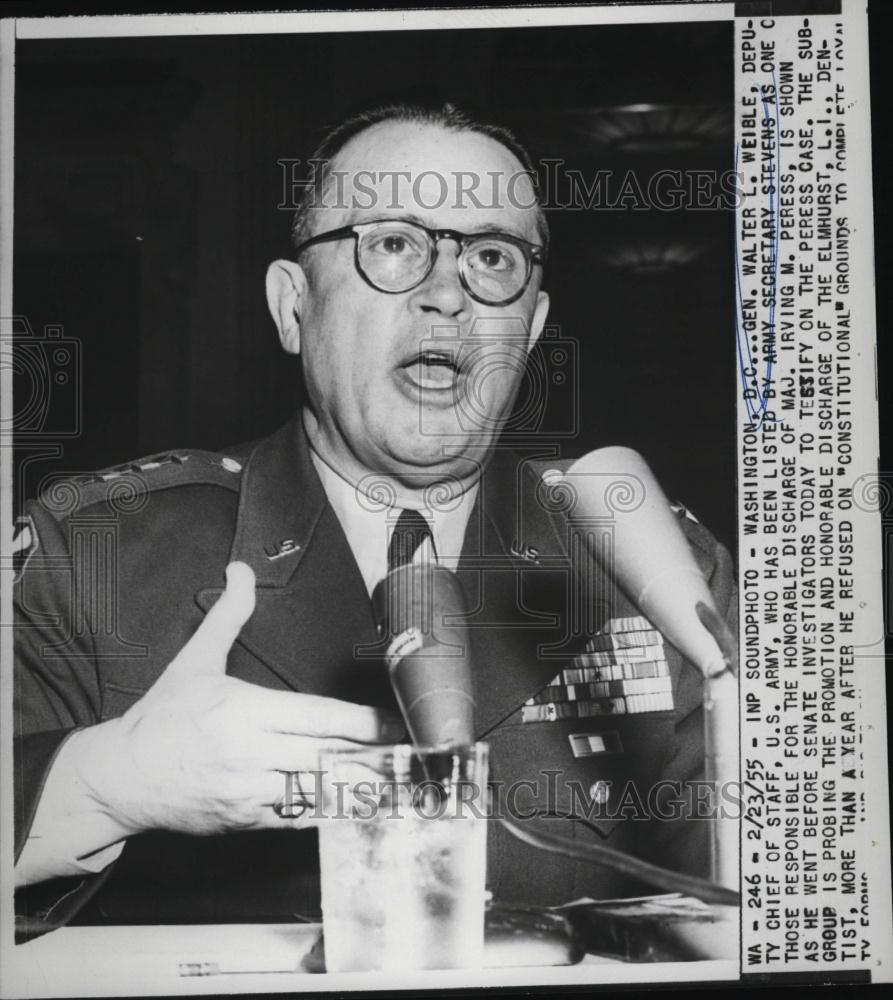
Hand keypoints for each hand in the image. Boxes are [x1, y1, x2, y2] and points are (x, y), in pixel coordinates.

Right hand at [68, 562, 403, 836]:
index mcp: (246, 711)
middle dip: (374, 755)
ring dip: (358, 787)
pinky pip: (296, 819)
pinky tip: (356, 807)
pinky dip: (327, 812)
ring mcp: (250, 792)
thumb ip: (229, 616)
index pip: (319, 717)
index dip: (363, 723)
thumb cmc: (163, 717)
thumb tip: (239, 570)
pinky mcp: (245, 821)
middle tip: (411, 753)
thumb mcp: (195, 660)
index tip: (394, 723)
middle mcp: (252, 753)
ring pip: (317, 792)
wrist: (121, 778)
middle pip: (328, 756)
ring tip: (396, 781)